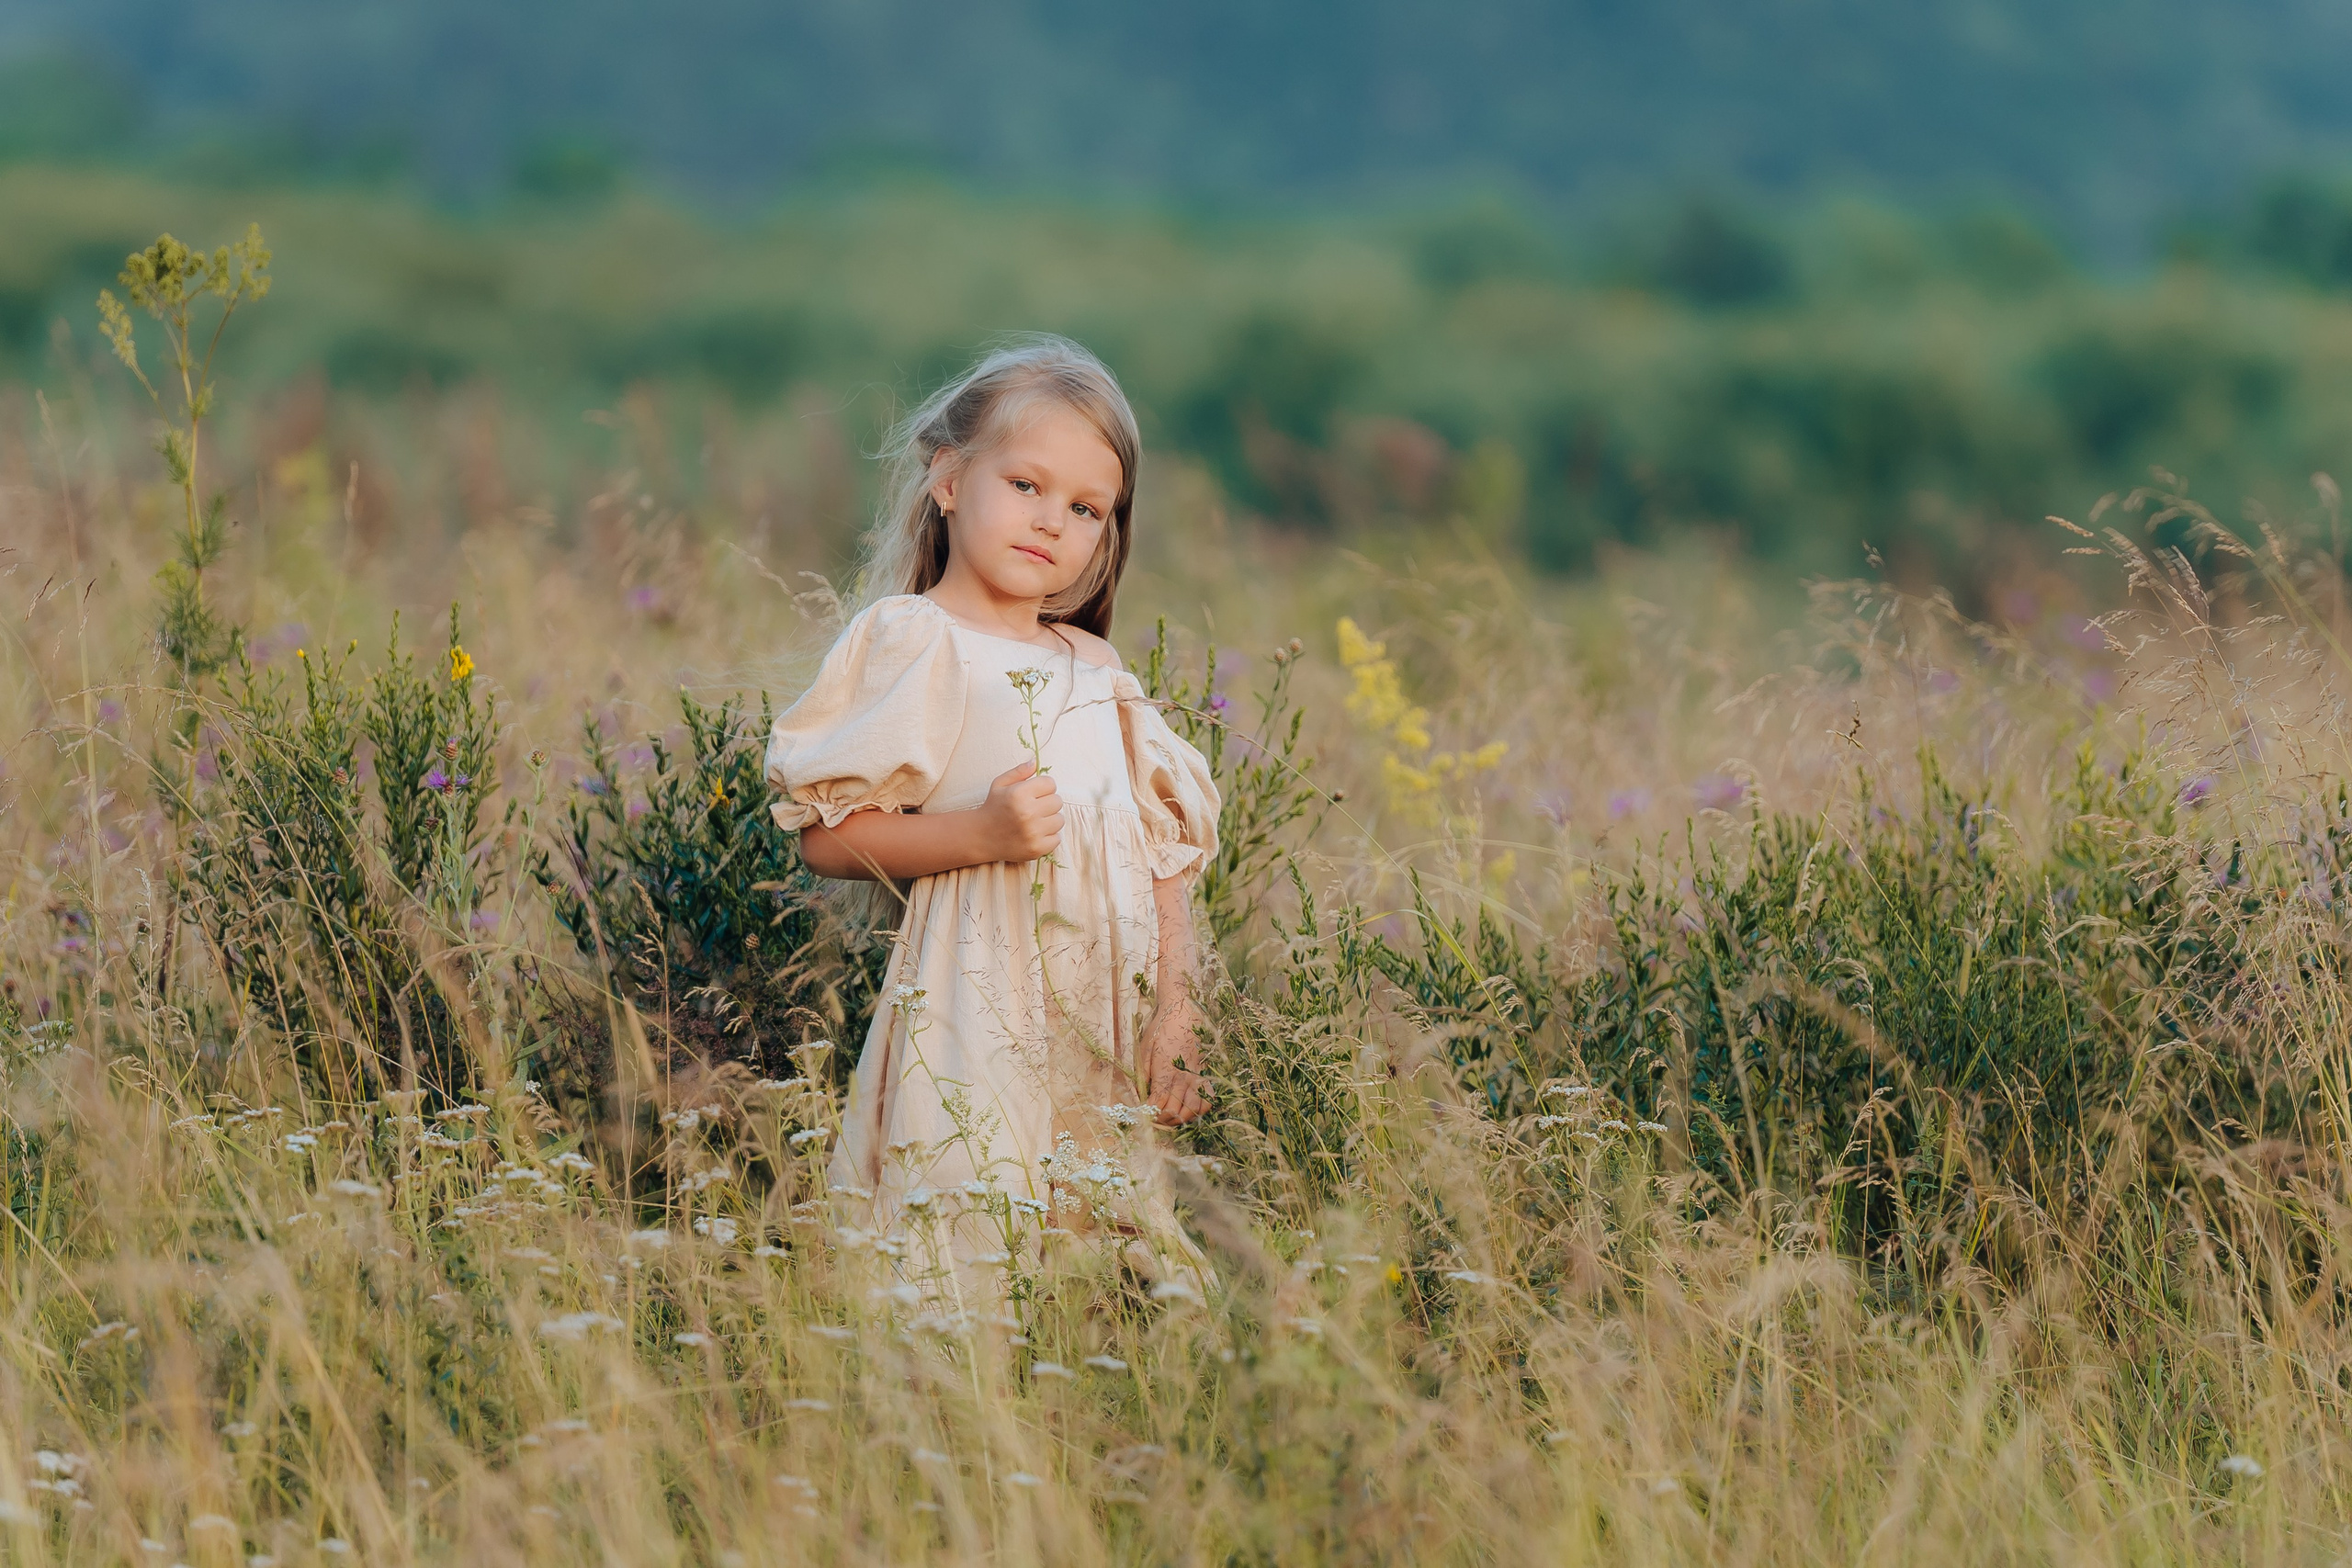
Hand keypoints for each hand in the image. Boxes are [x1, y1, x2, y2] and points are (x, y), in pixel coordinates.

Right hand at [980, 759, 1061, 862]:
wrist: (980, 836)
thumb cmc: (993, 807)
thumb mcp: (1000, 784)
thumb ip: (1019, 771)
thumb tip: (1035, 761)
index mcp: (1019, 794)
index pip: (1051, 783)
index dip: (1043, 787)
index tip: (1035, 793)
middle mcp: (1027, 813)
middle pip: (1058, 801)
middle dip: (1047, 803)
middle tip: (1034, 808)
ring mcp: (1033, 833)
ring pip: (1059, 820)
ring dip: (1050, 819)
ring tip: (1035, 821)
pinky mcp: (1037, 849)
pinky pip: (1057, 838)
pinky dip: (1049, 836)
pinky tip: (1035, 833)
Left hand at [1141, 995, 1210, 1124]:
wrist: (1181, 1012)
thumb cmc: (1160, 1029)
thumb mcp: (1143, 1049)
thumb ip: (1142, 1074)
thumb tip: (1141, 1095)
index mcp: (1163, 1070)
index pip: (1158, 1103)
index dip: (1150, 1114)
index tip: (1144, 1116)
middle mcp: (1181, 1076)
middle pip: (1174, 1111)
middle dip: (1163, 1120)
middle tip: (1156, 1120)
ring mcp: (1195, 1076)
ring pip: (1192, 1109)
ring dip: (1181, 1119)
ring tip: (1172, 1118)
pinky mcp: (1204, 1073)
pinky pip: (1208, 1098)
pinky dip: (1201, 1109)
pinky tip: (1191, 1109)